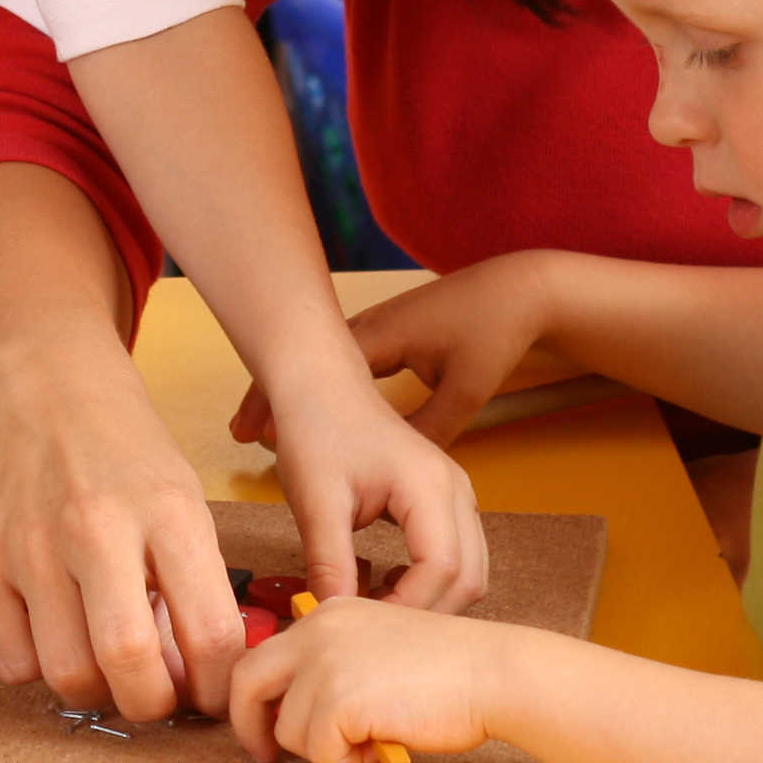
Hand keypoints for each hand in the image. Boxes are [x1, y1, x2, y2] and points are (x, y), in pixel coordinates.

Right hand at [0, 340, 248, 725]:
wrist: (45, 390)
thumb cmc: (128, 456)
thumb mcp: (186, 506)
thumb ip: (194, 591)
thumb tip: (193, 683)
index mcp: (168, 513)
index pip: (210, 636)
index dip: (218, 687)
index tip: (211, 693)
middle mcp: (95, 528)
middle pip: (129, 665)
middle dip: (154, 704)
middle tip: (157, 691)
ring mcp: (29, 545)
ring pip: (67, 674)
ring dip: (96, 689)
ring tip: (106, 659)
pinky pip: (12, 663)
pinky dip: (39, 668)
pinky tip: (56, 633)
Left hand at [229, 594, 503, 762]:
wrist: (489, 673)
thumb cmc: (449, 669)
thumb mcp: (377, 647)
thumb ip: (335, 664)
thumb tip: (295, 706)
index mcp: (327, 614)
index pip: (264, 654)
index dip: (256, 697)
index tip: (263, 724)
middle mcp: (317, 631)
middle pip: (247, 683)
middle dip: (250, 727)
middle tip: (266, 756)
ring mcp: (324, 664)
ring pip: (288, 729)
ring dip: (325, 750)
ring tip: (369, 740)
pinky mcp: (339, 700)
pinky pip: (320, 751)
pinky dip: (347, 762)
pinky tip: (381, 745)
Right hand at [239, 254, 558, 452]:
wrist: (521, 289)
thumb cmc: (493, 330)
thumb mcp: (465, 389)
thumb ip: (428, 430)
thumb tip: (394, 473)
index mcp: (378, 336)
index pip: (313, 369)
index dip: (280, 399)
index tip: (257, 431)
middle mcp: (368, 328)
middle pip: (302, 363)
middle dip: (270, 394)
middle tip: (241, 432)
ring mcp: (376, 329)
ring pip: (318, 364)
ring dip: (290, 389)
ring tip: (260, 425)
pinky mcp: (388, 336)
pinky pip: (340, 364)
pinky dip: (316, 384)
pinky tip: (307, 408)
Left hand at [254, 368, 491, 612]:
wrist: (319, 384)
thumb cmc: (316, 429)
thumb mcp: (316, 501)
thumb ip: (328, 562)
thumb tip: (330, 619)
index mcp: (430, 486)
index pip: (442, 569)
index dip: (408, 608)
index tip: (365, 629)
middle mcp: (456, 490)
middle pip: (468, 577)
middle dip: (426, 613)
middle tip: (374, 632)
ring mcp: (456, 494)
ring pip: (468, 570)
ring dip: (430, 599)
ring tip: (376, 607)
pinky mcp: (445, 499)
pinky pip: (455, 554)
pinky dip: (429, 580)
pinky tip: (385, 582)